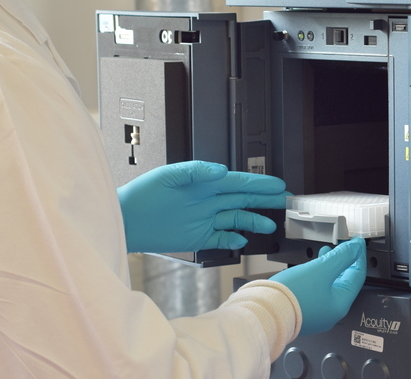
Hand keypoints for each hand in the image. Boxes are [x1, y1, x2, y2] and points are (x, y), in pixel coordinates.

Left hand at [117, 161, 287, 253]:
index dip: (258, 183)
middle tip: (284, 200)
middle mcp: (206, 200)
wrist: (125, 219)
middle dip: (264, 199)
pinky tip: (242, 238)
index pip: (237, 182)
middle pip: (242, 199)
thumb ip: (197, 171)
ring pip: (236, 218)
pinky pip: (220, 238)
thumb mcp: (169, 175)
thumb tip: (220, 170)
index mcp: (202, 183)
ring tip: (270, 223)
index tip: (276, 184)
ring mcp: (203, 219)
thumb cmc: (142, 194)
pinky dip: (232, 239)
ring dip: (253, 220)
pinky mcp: (197, 237)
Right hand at [272, 238, 366, 335]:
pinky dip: (318, 273)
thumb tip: (355, 248)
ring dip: (330, 265)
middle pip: (344, 281)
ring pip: (329, 284)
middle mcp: (330, 311)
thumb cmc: (294, 295)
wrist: (267, 310)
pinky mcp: (303, 308)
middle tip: (345, 246)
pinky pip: (317, 288)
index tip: (358, 243)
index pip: (357, 276)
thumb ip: (340, 257)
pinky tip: (311, 265)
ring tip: (326, 250)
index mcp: (340, 304)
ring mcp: (316, 311)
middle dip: (344, 260)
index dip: (358, 256)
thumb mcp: (321, 270)